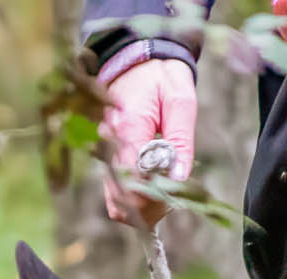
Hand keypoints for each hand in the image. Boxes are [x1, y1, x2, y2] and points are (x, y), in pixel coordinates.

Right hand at [98, 58, 197, 227]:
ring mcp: (105, 156)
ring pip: (117, 205)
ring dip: (143, 209)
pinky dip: (134, 201)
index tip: (178, 191)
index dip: (157, 196)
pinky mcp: (107, 160)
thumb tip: (179, 179)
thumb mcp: (181, 100)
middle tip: (175, 195)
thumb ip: (181, 140)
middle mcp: (110, 147)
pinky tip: (154, 188)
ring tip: (166, 192)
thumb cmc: (161, 77)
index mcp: (128, 129)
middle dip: (151, 209)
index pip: (135, 182)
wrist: (136, 60)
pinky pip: (115, 194)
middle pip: (123, 203)